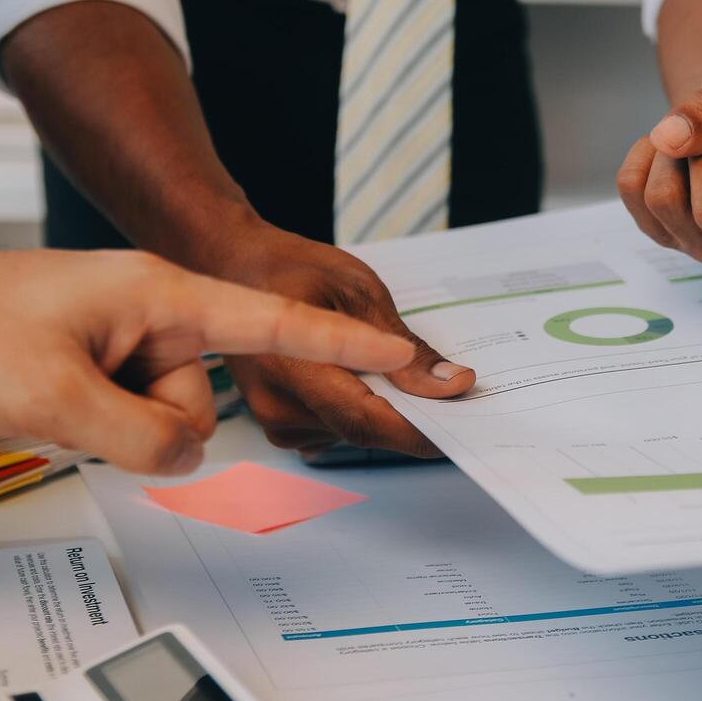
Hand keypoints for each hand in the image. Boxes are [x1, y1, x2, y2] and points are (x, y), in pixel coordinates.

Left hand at [0, 249, 413, 474]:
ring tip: (51, 397)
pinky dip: (100, 429)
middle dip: (147, 424)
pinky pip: (137, 424)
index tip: (399, 353)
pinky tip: (54, 405)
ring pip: (168, 421)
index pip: (274, 323)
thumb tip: (186, 455)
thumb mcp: (54, 393)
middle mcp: (155, 316)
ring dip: (113, 430)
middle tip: (75, 406)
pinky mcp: (109, 371)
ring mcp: (130, 345)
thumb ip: (142, 436)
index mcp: (161, 294)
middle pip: (202, 400)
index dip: (342, 343)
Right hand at [210, 224, 475, 457]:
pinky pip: (338, 429)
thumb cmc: (290, 269)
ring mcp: (276, 419)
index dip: (422, 430)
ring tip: (413, 376)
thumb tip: (451, 385)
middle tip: (458, 393)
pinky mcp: (283, 423)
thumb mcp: (359, 292)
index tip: (467, 423)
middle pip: (365, 431)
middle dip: (416, 418)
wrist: (233, 267)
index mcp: (290, 368)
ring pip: (355, 433)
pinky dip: (365, 408)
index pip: (367, 421)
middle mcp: (278, 406)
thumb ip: (405, 346)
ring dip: (390, 412)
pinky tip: (373, 377)